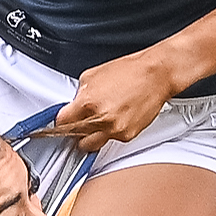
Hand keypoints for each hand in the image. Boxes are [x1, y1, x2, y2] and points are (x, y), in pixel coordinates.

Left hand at [46, 52, 179, 149]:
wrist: (156, 75)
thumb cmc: (129, 72)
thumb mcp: (92, 76)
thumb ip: (79, 94)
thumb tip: (72, 106)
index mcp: (88, 103)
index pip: (61, 124)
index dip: (60, 123)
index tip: (60, 122)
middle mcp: (101, 120)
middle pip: (75, 138)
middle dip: (73, 132)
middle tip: (77, 124)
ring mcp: (115, 130)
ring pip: (92, 144)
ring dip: (90, 137)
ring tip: (96, 122)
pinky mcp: (128, 136)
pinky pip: (111, 140)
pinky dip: (109, 133)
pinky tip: (114, 119)